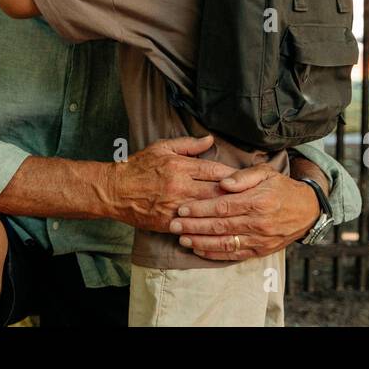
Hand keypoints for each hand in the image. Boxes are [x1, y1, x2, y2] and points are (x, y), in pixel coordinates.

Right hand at [104, 135, 238, 232]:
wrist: (116, 191)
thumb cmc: (139, 167)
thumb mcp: (162, 148)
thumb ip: (188, 144)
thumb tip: (210, 140)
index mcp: (180, 166)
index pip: (215, 170)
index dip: (234, 175)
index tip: (246, 178)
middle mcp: (180, 186)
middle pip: (217, 191)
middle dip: (236, 195)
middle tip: (252, 197)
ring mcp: (175, 206)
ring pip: (208, 210)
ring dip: (225, 212)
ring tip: (242, 213)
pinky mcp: (169, 222)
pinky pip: (193, 225)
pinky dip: (207, 226)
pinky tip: (221, 228)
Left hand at [168, 165, 319, 260]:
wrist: (307, 210)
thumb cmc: (281, 187)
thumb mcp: (266, 172)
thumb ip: (243, 176)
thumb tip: (223, 183)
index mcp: (258, 201)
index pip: (222, 206)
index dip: (200, 208)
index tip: (182, 208)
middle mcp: (258, 223)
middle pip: (219, 226)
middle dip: (194, 226)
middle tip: (174, 225)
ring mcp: (259, 239)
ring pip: (225, 243)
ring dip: (201, 242)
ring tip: (182, 239)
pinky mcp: (260, 250)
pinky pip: (234, 254)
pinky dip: (215, 254)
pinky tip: (200, 250)